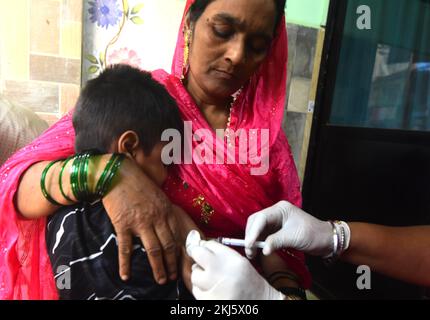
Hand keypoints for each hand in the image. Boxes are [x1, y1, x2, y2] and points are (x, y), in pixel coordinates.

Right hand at [102, 158, 176, 283]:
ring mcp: (140, 222)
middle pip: (168, 246)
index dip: (180, 251)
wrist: (117, 174)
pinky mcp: (123, 225)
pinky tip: (126, 276)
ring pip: (153, 250)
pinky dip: (125, 264)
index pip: (176, 235)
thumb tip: (169, 224)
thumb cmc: (138, 182)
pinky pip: (125, 248)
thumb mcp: (157, 195)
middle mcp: (156, 218)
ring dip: (158, 267)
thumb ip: (163, 211)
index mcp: (166, 210)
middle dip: (172, 264)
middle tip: (173, 277)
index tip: (182, 262)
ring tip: (161, 279)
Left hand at [186, 231, 283, 299]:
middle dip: (197, 255)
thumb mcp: (240, 262)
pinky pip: (196, 290)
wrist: (259, 302)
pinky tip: (213, 289)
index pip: (210, 244)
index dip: (206, 246)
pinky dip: (201, 289)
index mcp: (233, 260)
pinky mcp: (208, 300)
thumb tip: (200, 245)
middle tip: (201, 260)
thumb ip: (222, 253)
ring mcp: (214, 286)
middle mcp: (223, 271)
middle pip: (197, 253)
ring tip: (212, 280)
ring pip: (195, 273)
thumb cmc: (249, 283)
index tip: (204, 248)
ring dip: (200, 275)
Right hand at [245, 200, 332, 258]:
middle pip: (255, 222)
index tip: (249, 244)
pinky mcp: (276, 230)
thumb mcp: (294, 237)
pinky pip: (263, 234)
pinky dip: (259, 242)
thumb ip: (276, 241)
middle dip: (250, 236)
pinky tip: (258, 250)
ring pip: (257, 228)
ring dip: (253, 240)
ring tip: (252, 254)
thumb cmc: (313, 234)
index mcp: (280, 209)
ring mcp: (275, 221)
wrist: (326, 239)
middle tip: (249, 251)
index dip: (253, 231)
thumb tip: (263, 250)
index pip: (261, 218)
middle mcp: (275, 213)